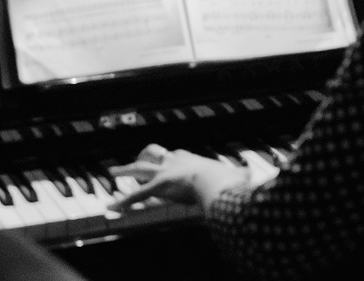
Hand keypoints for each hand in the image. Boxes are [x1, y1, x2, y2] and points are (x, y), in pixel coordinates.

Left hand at [108, 143, 246, 211]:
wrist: (217, 180)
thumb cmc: (228, 180)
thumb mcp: (237, 175)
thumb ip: (241, 175)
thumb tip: (251, 173)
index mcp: (191, 159)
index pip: (176, 155)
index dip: (169, 157)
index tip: (165, 157)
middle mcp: (175, 162)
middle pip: (153, 155)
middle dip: (142, 158)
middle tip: (134, 161)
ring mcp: (164, 173)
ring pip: (139, 169)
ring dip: (124, 170)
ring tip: (112, 172)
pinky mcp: (158, 187)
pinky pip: (136, 195)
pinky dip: (123, 201)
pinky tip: (112, 207)